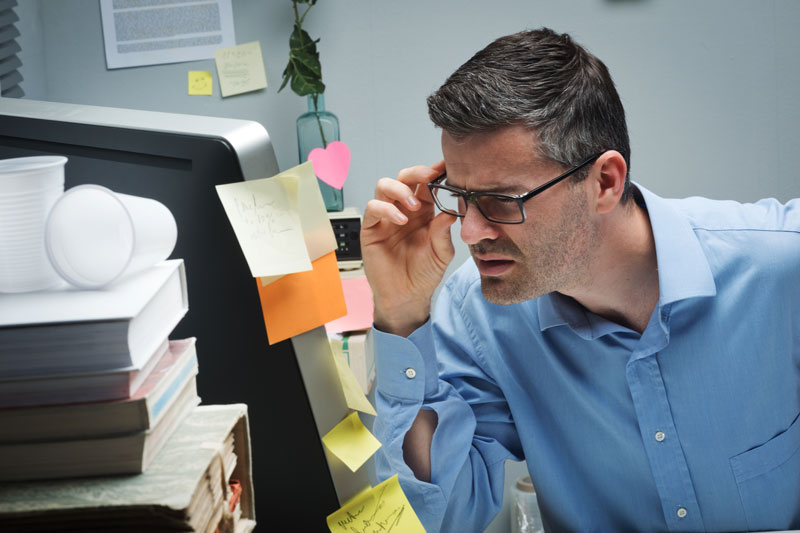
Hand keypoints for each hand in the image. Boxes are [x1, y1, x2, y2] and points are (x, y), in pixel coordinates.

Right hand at [361, 162, 456, 336]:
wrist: (406, 296)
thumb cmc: (424, 274)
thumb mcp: (442, 254)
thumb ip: (443, 233)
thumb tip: (449, 212)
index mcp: (424, 211)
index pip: (426, 184)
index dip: (434, 172)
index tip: (446, 166)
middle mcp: (403, 209)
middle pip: (404, 177)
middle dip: (416, 172)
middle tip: (429, 176)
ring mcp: (385, 217)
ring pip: (385, 186)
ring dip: (400, 189)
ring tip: (414, 206)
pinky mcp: (371, 229)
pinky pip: (373, 208)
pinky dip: (386, 209)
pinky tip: (401, 220)